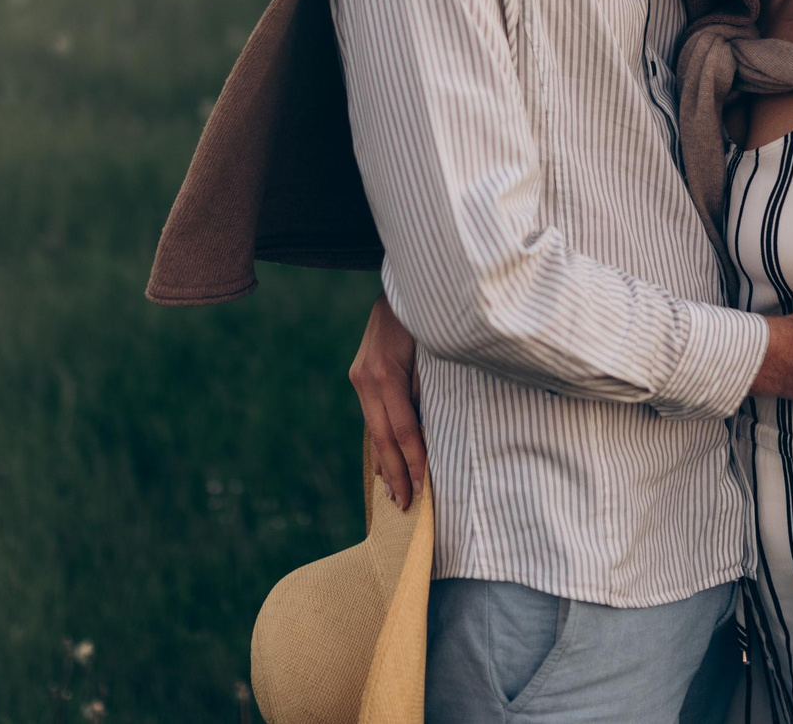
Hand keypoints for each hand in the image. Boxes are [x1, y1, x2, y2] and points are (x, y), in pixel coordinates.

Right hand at [348, 293, 425, 509]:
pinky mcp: (360, 374)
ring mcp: (360, 376)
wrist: (401, 285)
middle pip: (384, 437)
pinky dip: (380, 441)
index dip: (413, 463)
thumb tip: (431, 432)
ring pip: (375, 429)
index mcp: (384, 374)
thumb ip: (429, 390)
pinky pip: (372, 415)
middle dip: (396, 474)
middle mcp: (366, 378)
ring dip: (385, 463)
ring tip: (393, 495)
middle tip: (406, 507)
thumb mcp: (433, 352)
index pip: (404, 430)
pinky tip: (383, 463)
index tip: (422, 492)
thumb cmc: (426, 318)